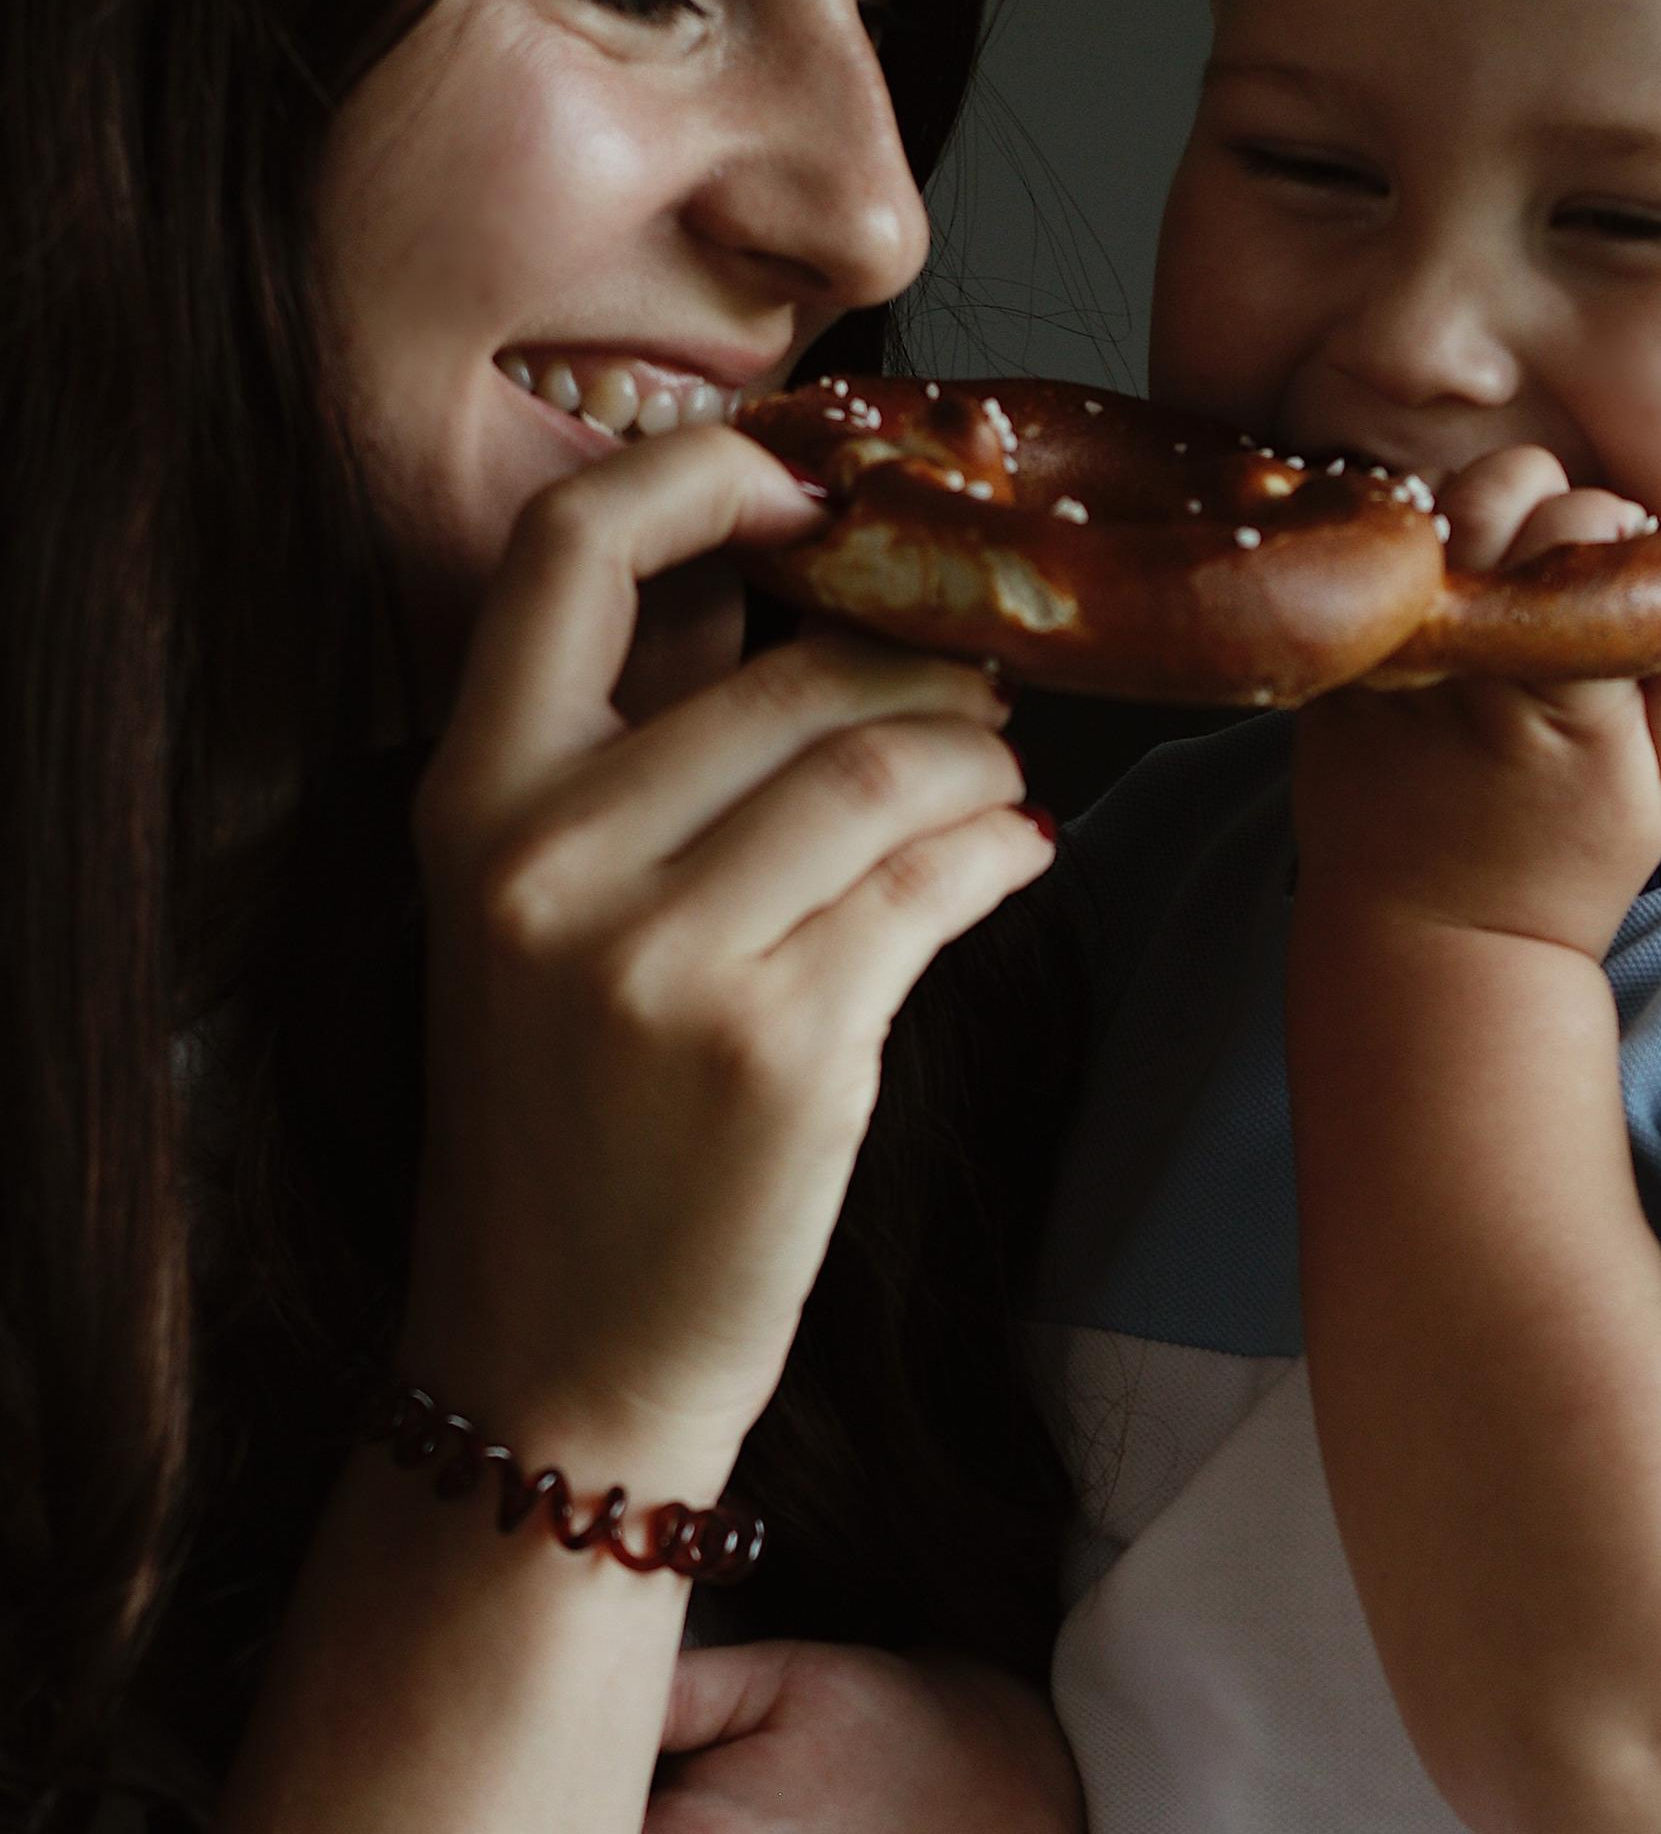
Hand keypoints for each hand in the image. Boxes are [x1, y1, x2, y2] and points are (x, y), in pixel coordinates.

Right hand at [404, 424, 1051, 1494]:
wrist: (556, 1360)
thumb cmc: (573, 1129)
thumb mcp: (536, 919)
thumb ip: (637, 756)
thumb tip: (818, 586)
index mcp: (471, 802)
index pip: (570, 548)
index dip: (705, 473)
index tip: (812, 480)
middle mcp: (549, 860)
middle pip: (797, 667)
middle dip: (924, 665)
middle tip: (979, 687)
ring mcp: (664, 956)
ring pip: (892, 759)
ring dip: (981, 757)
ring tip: (993, 783)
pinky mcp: (781, 1045)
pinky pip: (944, 877)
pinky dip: (1007, 849)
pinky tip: (1017, 855)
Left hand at [1293, 444, 1660, 959]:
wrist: (1431, 953)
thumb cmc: (1556, 879)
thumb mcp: (1651, 802)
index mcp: (1566, 688)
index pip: (1588, 527)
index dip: (1614, 526)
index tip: (1623, 562)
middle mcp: (1474, 665)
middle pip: (1500, 491)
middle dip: (1540, 496)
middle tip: (1554, 553)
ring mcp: (1396, 669)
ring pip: (1427, 516)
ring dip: (1469, 525)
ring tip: (1496, 580)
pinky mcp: (1337, 681)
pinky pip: (1374, 577)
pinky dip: (1412, 572)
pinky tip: (1440, 612)